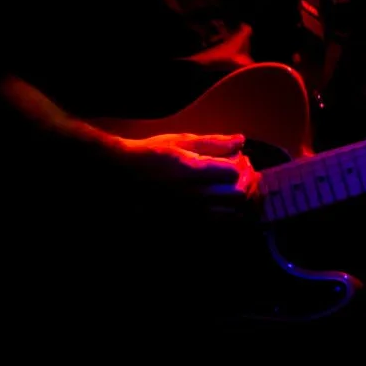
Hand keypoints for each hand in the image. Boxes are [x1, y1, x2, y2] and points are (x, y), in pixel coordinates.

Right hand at [114, 132, 260, 212]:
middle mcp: (193, 195)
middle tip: (237, 173)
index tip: (236, 158)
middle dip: (244, 182)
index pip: (234, 171)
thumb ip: (213, 142)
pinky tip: (220, 202)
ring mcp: (190, 213)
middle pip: (238, 194)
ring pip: (232, 212)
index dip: (240, 164)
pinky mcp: (186, 224)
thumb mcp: (180, 141)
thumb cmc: (151, 154)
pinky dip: (227, 213)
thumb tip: (241, 140)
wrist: (121, 177)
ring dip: (238, 199)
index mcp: (192, 170)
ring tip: (230, 187)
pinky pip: (218, 223)